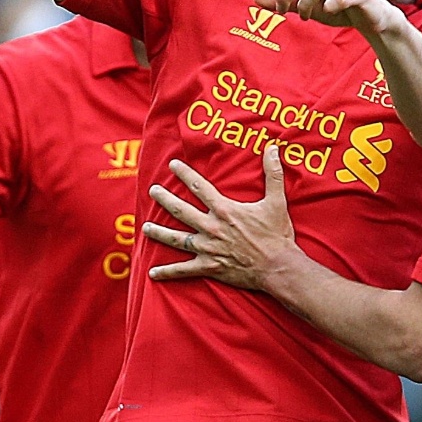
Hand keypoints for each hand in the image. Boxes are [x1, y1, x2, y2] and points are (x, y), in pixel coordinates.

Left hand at [145, 148, 301, 290]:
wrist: (277, 266)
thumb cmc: (276, 235)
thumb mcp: (276, 201)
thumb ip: (273, 174)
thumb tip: (272, 148)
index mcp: (225, 210)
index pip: (199, 187)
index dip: (184, 174)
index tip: (172, 165)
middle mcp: (211, 227)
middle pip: (181, 210)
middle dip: (164, 199)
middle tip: (152, 191)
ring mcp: (207, 248)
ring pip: (176, 239)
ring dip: (159, 232)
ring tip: (144, 228)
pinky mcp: (209, 267)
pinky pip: (183, 270)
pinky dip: (167, 272)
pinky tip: (152, 273)